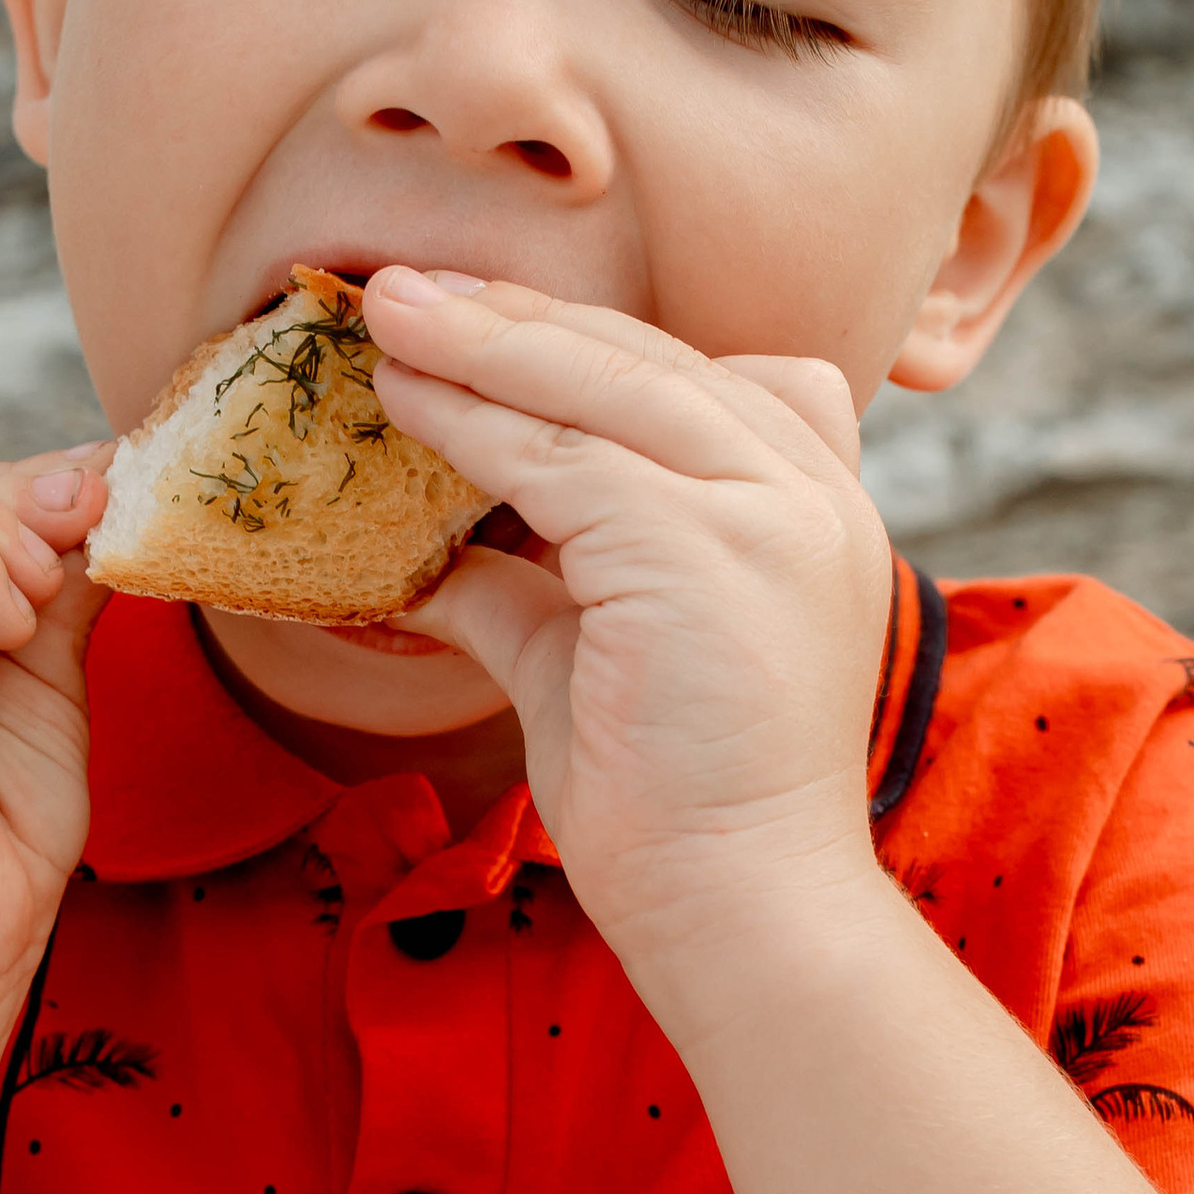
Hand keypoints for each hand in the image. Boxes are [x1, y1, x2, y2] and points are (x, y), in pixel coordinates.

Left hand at [363, 273, 892, 982]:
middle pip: (646, 362)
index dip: (567, 340)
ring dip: (480, 344)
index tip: (464, 314)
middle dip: (513, 316)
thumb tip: (424, 556)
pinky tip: (404, 400)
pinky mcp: (708, 547)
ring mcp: (771, 511)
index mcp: (808, 503)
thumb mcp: (592, 654)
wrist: (737, 908)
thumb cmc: (676, 801)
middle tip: (398, 285)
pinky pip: (564, 459)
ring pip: (603, 388)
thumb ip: (527, 584)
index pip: (686, 380)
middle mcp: (810, 489)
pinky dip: (473, 424)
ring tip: (383, 312)